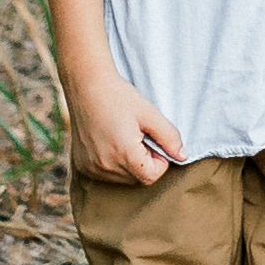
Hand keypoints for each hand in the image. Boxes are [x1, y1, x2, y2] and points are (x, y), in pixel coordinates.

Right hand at [68, 75, 184, 184]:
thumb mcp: (149, 113)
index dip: (159, 161)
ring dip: (129, 164)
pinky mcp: (83, 166)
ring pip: (122, 178)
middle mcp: (105, 166)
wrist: (86, 86)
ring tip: (123, 136)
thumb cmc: (118, 97)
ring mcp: (91, 168)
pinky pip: (106, 174)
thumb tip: (182, 157)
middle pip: (137, 178)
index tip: (152, 140)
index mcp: (124, 154)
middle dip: (144, 161)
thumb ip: (169, 137)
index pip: (151, 176)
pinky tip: (110, 141)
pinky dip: (113, 163)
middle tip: (138, 135)